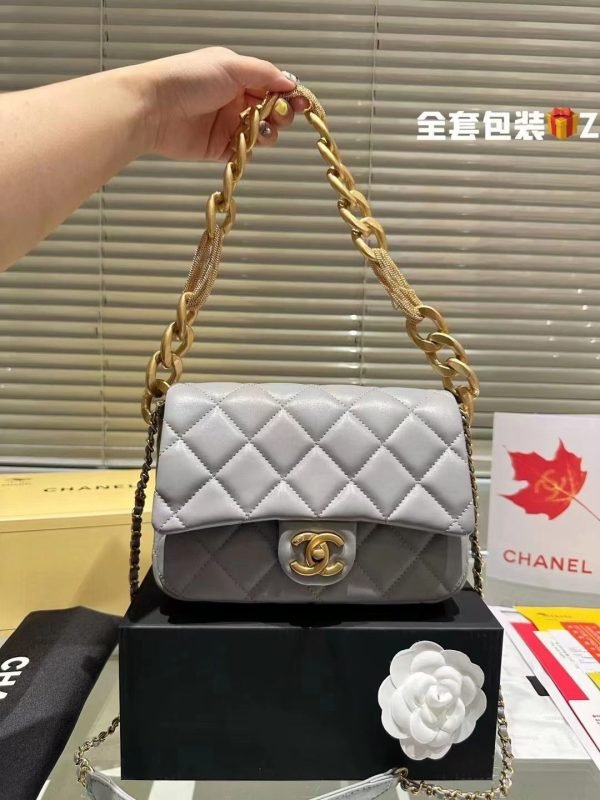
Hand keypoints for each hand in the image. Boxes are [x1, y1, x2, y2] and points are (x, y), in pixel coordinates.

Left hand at [132, 47, 307, 160]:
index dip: (289, 95)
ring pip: (261, 134)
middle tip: (278, 115)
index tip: (302, 103)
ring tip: (262, 130)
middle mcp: (234, 100)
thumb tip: (290, 83)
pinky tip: (248, 142)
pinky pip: (244, 152)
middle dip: (281, 114)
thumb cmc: (186, 79)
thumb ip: (264, 74)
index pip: (272, 85)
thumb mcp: (231, 66)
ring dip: (269, 133)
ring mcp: (227, 125)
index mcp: (237, 76)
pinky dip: (251, 149)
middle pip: (271, 111)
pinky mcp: (219, 148)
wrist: (154, 107)